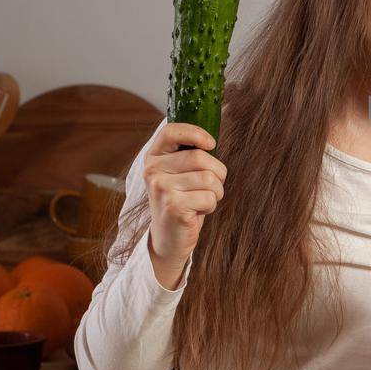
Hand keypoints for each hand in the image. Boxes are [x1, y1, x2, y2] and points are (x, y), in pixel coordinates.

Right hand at [144, 123, 225, 288]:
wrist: (168, 239)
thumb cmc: (181, 201)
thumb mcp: (180, 173)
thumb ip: (190, 154)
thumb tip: (212, 137)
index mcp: (153, 157)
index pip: (171, 131)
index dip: (195, 133)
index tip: (211, 144)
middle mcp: (152, 170)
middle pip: (200, 157)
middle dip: (217, 173)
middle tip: (211, 186)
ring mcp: (161, 188)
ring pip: (209, 178)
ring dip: (216, 192)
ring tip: (202, 200)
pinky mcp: (173, 206)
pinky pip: (209, 197)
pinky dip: (211, 206)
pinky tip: (197, 212)